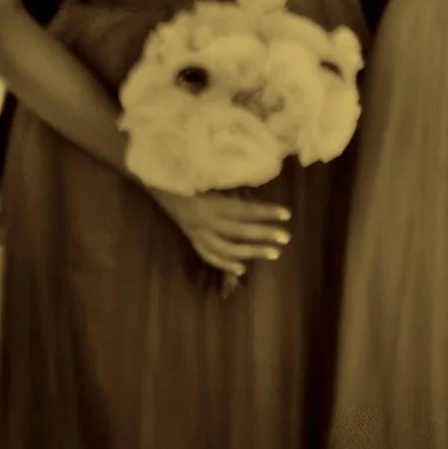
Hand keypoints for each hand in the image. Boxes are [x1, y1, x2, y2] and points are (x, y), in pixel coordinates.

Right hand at [149, 188, 289, 283]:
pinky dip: (225, 263)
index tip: (287, 214)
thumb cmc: (191, 179)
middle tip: (286, 237)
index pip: (244, 210)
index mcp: (211, 204)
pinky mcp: (192, 240)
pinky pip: (209, 255)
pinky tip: (242, 269)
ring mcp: (197, 234)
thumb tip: (260, 196)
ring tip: (274, 253)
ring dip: (251, 252)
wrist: (160, 187)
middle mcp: (204, 222)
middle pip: (238, 231)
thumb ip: (233, 190)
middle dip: (264, 235)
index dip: (266, 212)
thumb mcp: (212, 180)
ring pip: (226, 248)